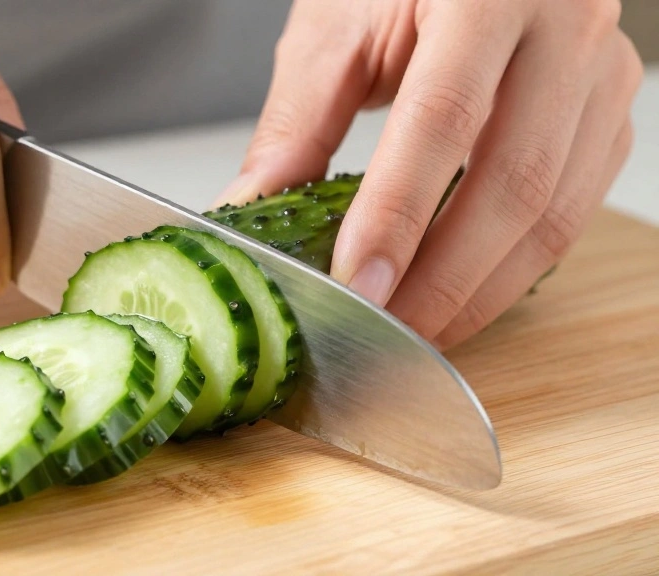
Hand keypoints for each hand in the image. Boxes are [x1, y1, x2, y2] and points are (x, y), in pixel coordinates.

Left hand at [217, 0, 642, 348]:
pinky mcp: (608, 116)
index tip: (358, 282)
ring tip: (420, 328)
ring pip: (557, 212)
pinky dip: (516, 267)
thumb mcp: (336, 28)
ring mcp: (600, 74)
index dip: (399, 212)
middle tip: (386, 328)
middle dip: (447, 276)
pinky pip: (573, 212)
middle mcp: (564, 26)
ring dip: (485, 288)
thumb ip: (297, 120)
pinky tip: (464, 292)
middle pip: (515, 180)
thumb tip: (249, 208)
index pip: (442, 118)